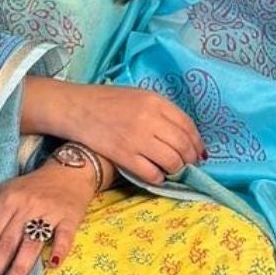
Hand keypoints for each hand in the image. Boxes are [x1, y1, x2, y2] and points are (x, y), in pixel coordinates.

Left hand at [0, 160, 94, 274]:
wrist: (67, 172)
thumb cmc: (31, 187)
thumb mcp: (1, 192)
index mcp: (7, 200)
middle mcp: (26, 206)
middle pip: (7, 242)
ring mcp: (49, 212)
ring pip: (31, 243)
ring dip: (19, 267)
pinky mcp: (70, 217)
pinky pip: (64, 236)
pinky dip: (59, 249)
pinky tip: (53, 264)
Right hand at [58, 82, 206, 182]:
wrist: (75, 107)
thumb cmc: (107, 102)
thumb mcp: (139, 96)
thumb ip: (160, 112)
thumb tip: (183, 135)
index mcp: (156, 101)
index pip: (188, 126)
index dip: (197, 143)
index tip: (199, 153)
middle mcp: (150, 119)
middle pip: (183, 145)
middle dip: (190, 159)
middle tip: (189, 166)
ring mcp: (137, 138)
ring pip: (172, 161)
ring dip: (176, 170)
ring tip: (172, 171)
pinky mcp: (123, 155)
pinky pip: (151, 173)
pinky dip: (158, 178)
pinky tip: (156, 176)